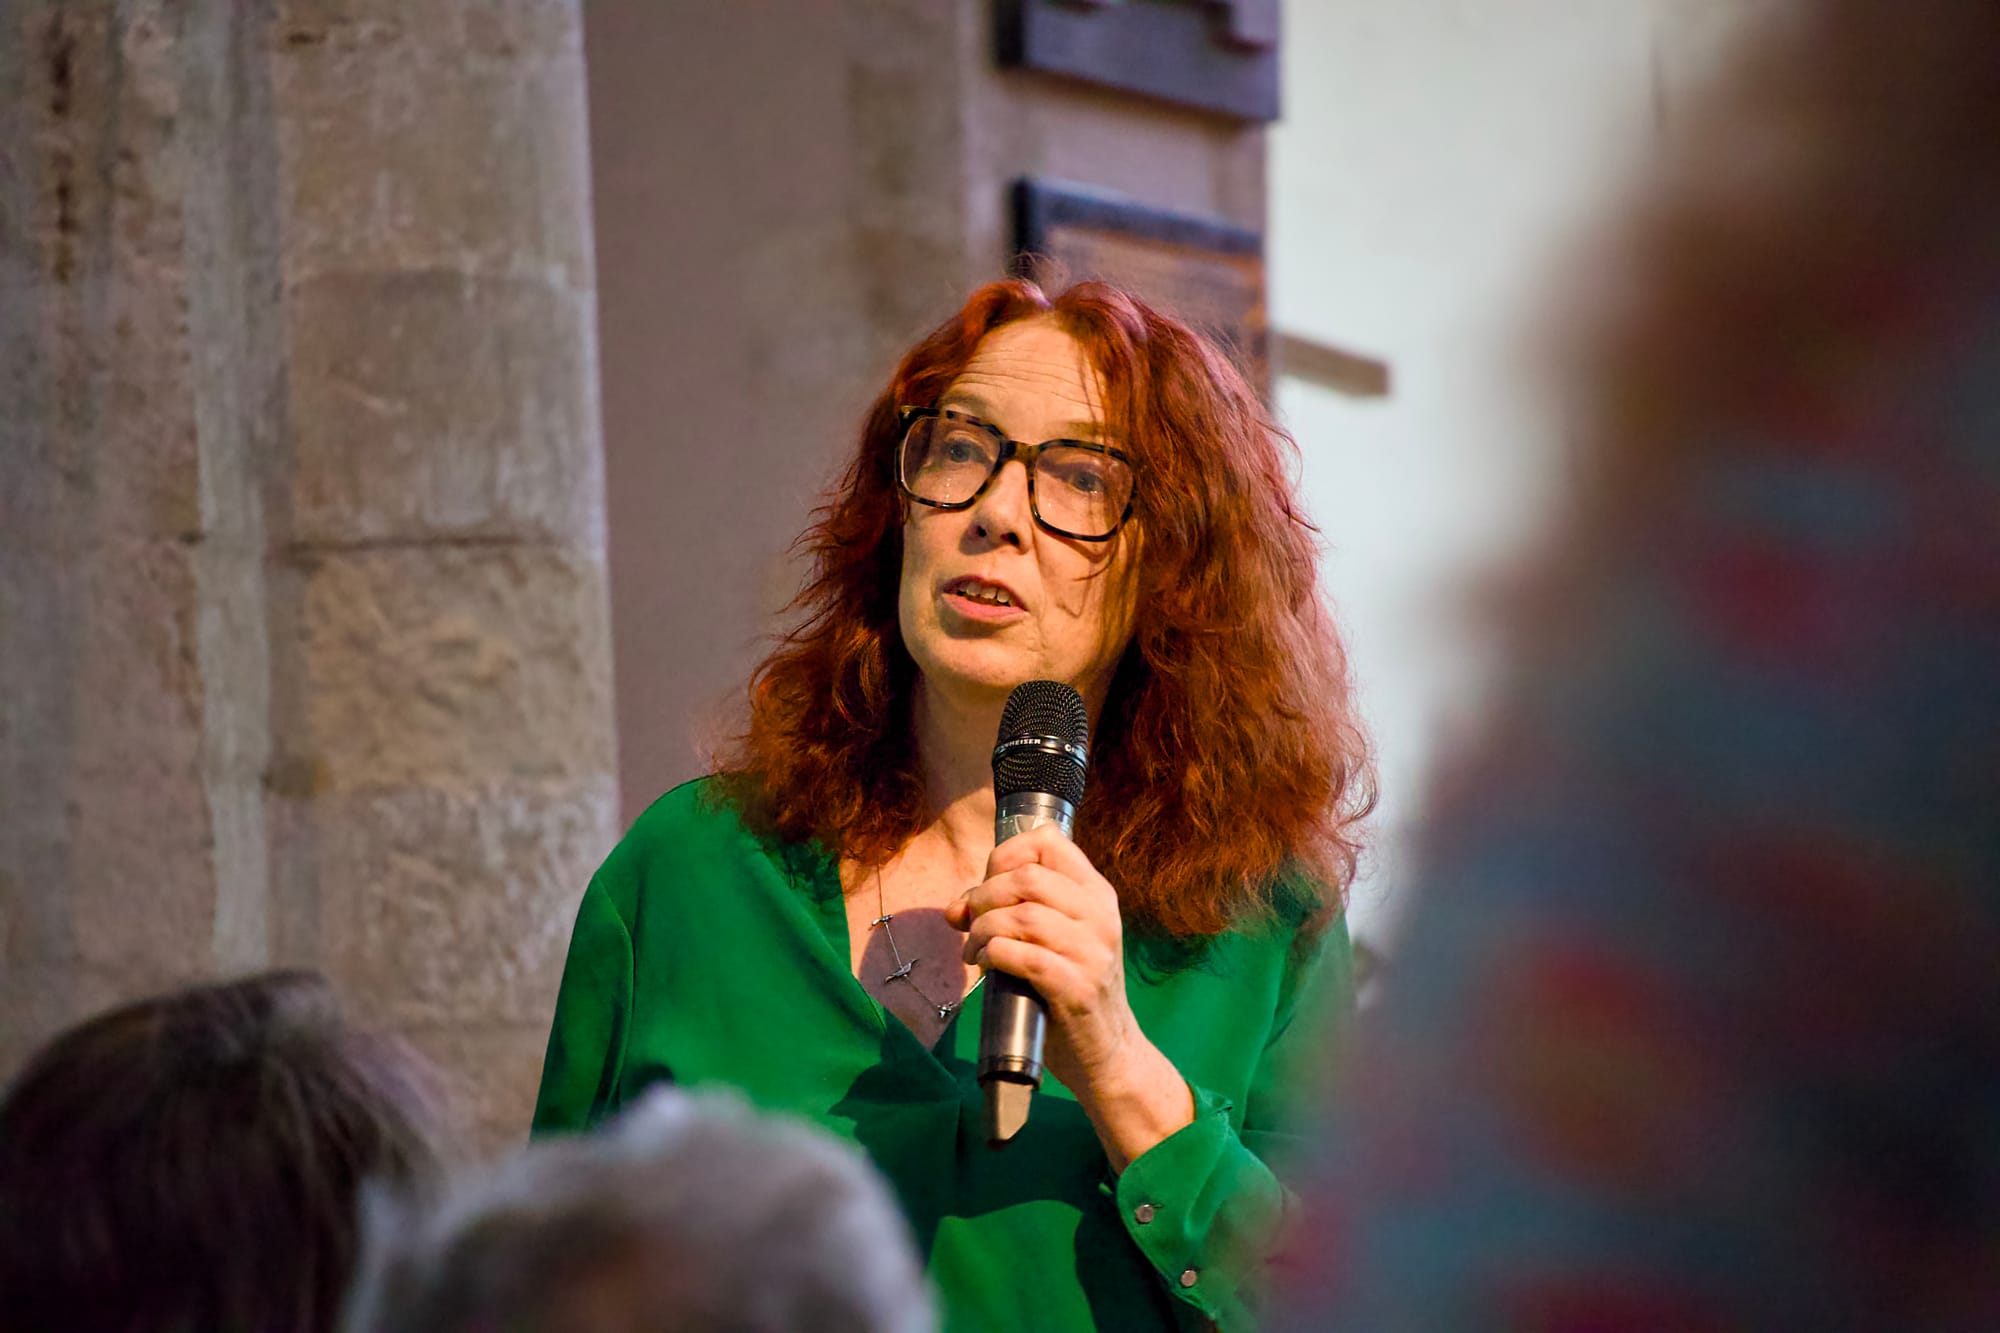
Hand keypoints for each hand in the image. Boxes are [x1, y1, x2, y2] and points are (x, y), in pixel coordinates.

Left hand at [944, 823, 1192, 1168]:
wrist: (1107, 1052)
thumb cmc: (1070, 989)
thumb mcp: (1055, 940)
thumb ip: (1014, 913)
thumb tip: (954, 908)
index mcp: (1096, 894)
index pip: (1050, 843)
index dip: (1006, 855)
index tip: (987, 883)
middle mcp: (1100, 916)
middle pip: (1028, 878)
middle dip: (984, 896)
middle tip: (969, 923)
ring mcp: (1093, 952)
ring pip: (1022, 917)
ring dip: (983, 930)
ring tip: (974, 951)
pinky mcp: (1077, 988)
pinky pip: (1023, 957)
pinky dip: (994, 955)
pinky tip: (987, 965)